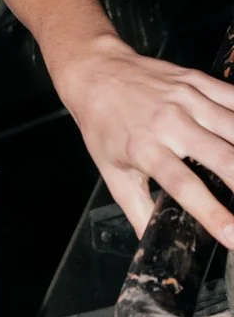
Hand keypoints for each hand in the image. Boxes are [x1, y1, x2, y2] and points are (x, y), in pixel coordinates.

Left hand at [53, 33, 233, 246]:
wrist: (96, 73)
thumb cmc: (103, 126)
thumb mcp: (112, 172)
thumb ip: (137, 209)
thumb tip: (152, 243)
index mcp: (145, 149)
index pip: (184, 186)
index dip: (212, 213)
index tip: (233, 236)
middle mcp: (170, 123)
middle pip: (222, 156)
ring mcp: (188, 99)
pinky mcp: (198, 81)